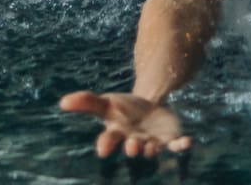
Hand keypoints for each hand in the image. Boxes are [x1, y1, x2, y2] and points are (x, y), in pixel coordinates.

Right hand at [59, 90, 189, 159]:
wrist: (148, 110)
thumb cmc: (123, 110)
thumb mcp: (106, 103)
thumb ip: (86, 102)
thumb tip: (62, 102)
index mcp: (118, 133)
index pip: (110, 139)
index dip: (107, 144)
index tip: (102, 149)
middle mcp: (134, 141)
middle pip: (133, 147)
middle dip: (133, 148)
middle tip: (132, 147)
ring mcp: (153, 142)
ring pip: (152, 149)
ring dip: (152, 148)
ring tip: (151, 145)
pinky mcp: (170, 140)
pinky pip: (176, 146)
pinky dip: (182, 146)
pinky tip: (188, 142)